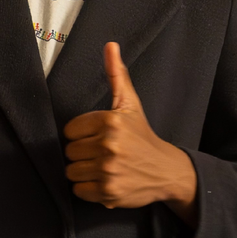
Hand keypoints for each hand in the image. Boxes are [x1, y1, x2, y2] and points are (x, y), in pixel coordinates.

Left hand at [64, 42, 197, 219]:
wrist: (167, 170)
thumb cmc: (143, 136)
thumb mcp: (130, 104)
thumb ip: (116, 74)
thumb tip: (110, 45)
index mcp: (111, 121)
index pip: (70, 131)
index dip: (82, 134)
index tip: (99, 136)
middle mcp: (110, 145)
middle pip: (69, 152)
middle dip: (83, 153)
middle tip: (103, 153)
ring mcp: (109, 170)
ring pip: (71, 172)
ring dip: (84, 172)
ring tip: (103, 167)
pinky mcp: (109, 192)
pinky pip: (78, 191)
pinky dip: (89, 189)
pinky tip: (105, 180)